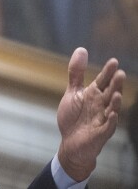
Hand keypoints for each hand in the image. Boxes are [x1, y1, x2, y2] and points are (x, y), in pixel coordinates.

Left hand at [57, 48, 125, 180]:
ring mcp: (102, 119)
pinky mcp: (100, 133)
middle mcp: (100, 105)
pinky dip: (110, 121)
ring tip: (118, 93)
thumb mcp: (73, 92)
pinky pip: (107, 127)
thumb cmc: (73, 116)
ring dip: (115, 102)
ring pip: (112, 109)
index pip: (103, 81)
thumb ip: (76, 73)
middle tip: (120, 73)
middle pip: (109, 93)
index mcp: (94, 94)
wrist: (70, 142)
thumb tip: (82, 49)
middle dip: (115, 85)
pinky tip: (112, 114)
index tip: (114, 61)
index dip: (107, 72)